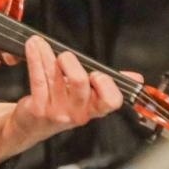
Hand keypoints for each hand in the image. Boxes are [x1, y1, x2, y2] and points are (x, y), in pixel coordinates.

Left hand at [5, 37, 127, 148]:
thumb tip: (136, 78)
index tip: (98, 73)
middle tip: (65, 56)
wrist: (32, 126)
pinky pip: (38, 79)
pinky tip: (33, 48)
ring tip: (39, 42)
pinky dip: (35, 59)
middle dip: (71, 63)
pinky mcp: (38, 108)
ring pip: (54, 76)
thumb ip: (110, 85)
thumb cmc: (62, 105)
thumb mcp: (88, 97)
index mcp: (94, 108)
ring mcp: (57, 111)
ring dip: (46, 54)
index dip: (106, 85)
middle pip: (79, 83)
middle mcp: (77, 112)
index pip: (110, 101)